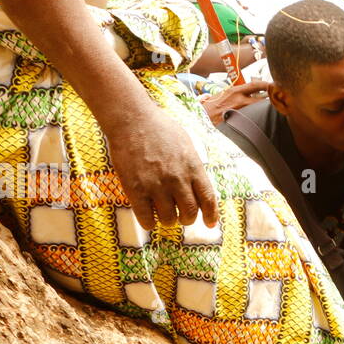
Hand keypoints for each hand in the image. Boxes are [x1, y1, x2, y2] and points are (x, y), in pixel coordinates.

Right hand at [103, 107, 218, 230]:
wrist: (132, 119)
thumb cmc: (160, 128)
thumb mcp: (187, 144)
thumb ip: (193, 166)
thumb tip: (198, 185)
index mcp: (193, 168)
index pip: (208, 199)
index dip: (211, 215)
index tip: (209, 224)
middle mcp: (178, 179)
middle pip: (189, 213)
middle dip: (187, 219)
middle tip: (181, 216)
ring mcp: (156, 185)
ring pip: (168, 219)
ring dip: (168, 220)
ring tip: (163, 215)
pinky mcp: (136, 189)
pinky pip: (146, 218)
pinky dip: (149, 223)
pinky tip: (148, 218)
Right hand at [201, 80, 269, 125]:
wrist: (202, 118)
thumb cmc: (210, 107)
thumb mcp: (222, 94)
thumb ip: (234, 92)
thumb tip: (249, 89)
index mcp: (235, 91)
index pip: (255, 85)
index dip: (266, 85)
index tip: (273, 85)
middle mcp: (239, 101)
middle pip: (262, 99)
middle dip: (271, 99)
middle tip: (278, 99)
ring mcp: (241, 112)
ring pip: (259, 110)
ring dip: (265, 109)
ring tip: (272, 110)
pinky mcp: (241, 122)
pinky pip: (254, 120)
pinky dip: (259, 118)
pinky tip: (263, 120)